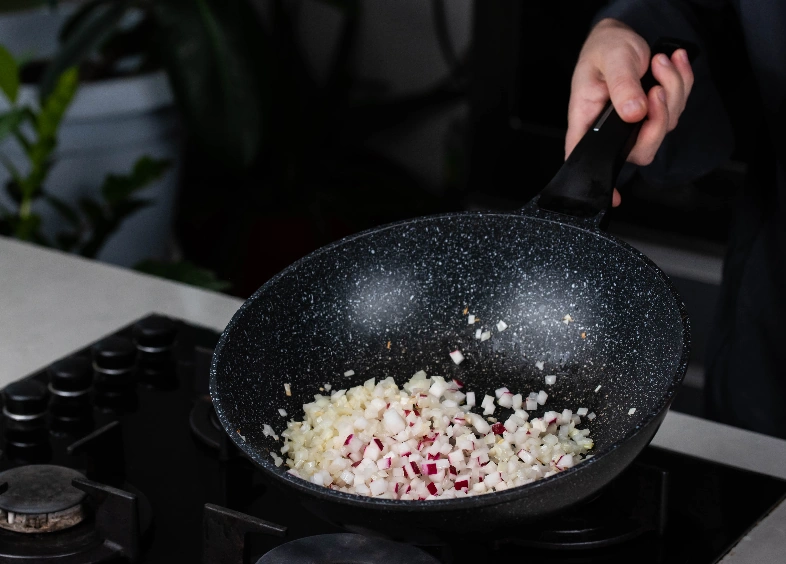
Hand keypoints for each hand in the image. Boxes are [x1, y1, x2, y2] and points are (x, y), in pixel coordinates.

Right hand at [565, 18, 693, 205]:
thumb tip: (634, 114)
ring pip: (665, 126)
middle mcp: (611, 130)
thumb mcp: (611, 60)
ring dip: (673, 89)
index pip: (586, 159)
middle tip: (656, 87)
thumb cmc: (604, 49)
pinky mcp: (654, 114)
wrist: (619, 36)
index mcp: (587, 121)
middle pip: (641, 149)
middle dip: (659, 118)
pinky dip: (682, 82)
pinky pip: (678, 108)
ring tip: (660, 61)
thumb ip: (621, 86)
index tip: (614, 199)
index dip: (600, 181)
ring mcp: (635, 124)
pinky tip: (672, 63)